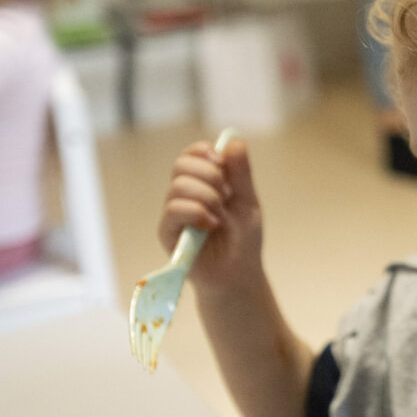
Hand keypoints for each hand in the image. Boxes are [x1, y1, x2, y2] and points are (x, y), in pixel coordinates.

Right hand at [156, 138, 262, 288]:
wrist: (238, 275)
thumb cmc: (243, 240)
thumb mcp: (248, 202)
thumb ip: (241, 173)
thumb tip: (232, 141)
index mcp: (203, 184)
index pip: (192, 154)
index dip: (205, 152)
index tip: (222, 162)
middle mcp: (184, 195)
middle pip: (181, 165)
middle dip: (210, 175)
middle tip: (227, 195)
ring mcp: (174, 214)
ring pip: (178, 186)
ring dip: (207, 196)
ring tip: (221, 216)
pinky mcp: (167, 233)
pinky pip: (173, 209)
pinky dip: (196, 212)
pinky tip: (212, 225)